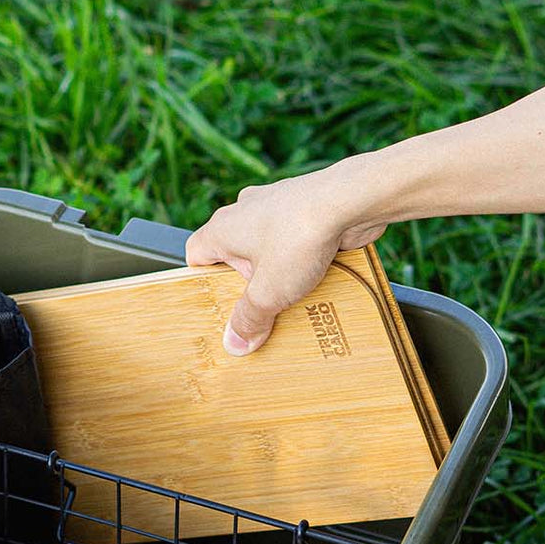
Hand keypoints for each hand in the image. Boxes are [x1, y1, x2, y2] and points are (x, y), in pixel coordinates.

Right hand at [186, 165, 388, 354]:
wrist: (349, 200)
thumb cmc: (300, 237)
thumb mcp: (269, 292)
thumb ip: (249, 318)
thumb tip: (236, 342)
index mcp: (222, 228)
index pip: (195, 254)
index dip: (204, 281)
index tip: (220, 302)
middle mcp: (244, 211)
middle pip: (233, 252)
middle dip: (248, 280)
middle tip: (261, 304)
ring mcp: (274, 204)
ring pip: (266, 243)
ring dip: (276, 267)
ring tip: (292, 291)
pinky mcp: (303, 206)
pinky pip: (293, 235)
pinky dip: (301, 253)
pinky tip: (317, 272)